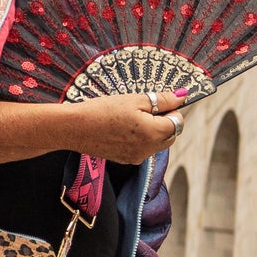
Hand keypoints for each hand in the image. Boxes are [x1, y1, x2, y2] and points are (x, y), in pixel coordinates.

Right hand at [68, 90, 185, 162]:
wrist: (74, 128)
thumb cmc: (103, 110)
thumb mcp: (135, 99)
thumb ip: (162, 99)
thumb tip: (182, 97)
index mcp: (154, 133)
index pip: (178, 122)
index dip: (171, 109)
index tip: (157, 102)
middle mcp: (149, 149)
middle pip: (171, 135)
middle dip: (165, 122)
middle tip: (146, 108)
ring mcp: (137, 157)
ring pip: (157, 144)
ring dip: (153, 131)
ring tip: (131, 118)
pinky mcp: (126, 160)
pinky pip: (142, 149)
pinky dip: (140, 139)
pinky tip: (122, 129)